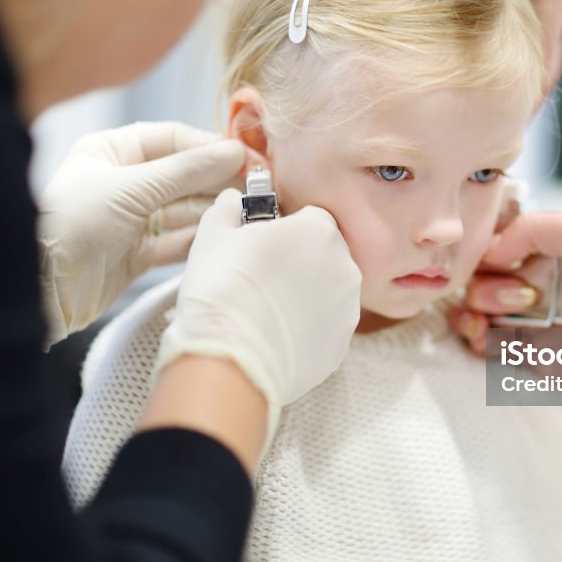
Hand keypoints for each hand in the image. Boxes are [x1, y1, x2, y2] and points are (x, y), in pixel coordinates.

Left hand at [38, 122, 244, 344]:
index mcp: (111, 151)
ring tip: (247, 212)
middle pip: (183, 175)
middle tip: (257, 186)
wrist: (39, 288)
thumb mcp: (130, 189)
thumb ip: (186, 171)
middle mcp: (122, 181)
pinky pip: (177, 242)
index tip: (246, 157)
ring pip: (184, 210)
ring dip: (213, 211)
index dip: (210, 146)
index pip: (172, 139)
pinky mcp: (137, 255)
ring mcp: (130, 220)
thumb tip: (234, 151)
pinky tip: (224, 238)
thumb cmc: (72, 224)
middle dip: (218, 181)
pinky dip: (200, 240)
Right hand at [156, 189, 361, 443]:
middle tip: (262, 275)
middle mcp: (345, 266)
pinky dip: (307, 327)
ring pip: (328, 291)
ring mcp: (347, 309)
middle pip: (325, 254)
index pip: (311, 217)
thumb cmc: (221, 288)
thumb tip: (231, 200)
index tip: (263, 242)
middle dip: (300, 261)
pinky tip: (275, 334)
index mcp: (320, 230)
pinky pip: (325, 326)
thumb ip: (228, 208)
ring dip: (305, 294)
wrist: (230, 360)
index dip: (286, 228)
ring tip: (266, 308)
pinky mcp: (341, 345)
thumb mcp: (214, 234)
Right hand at [451, 211, 561, 353]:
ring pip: (471, 302)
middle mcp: (534, 276)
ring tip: (506, 320)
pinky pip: (477, 336)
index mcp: (551, 246)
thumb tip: (494, 250)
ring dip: (475, 310)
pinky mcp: (519, 348)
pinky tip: (490, 339)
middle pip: (478, 268)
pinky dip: (475, 336)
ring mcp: (524, 313)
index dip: (487, 244)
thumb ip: (540, 225)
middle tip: (523, 298)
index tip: (498, 260)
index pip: (498, 231)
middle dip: (487, 282)